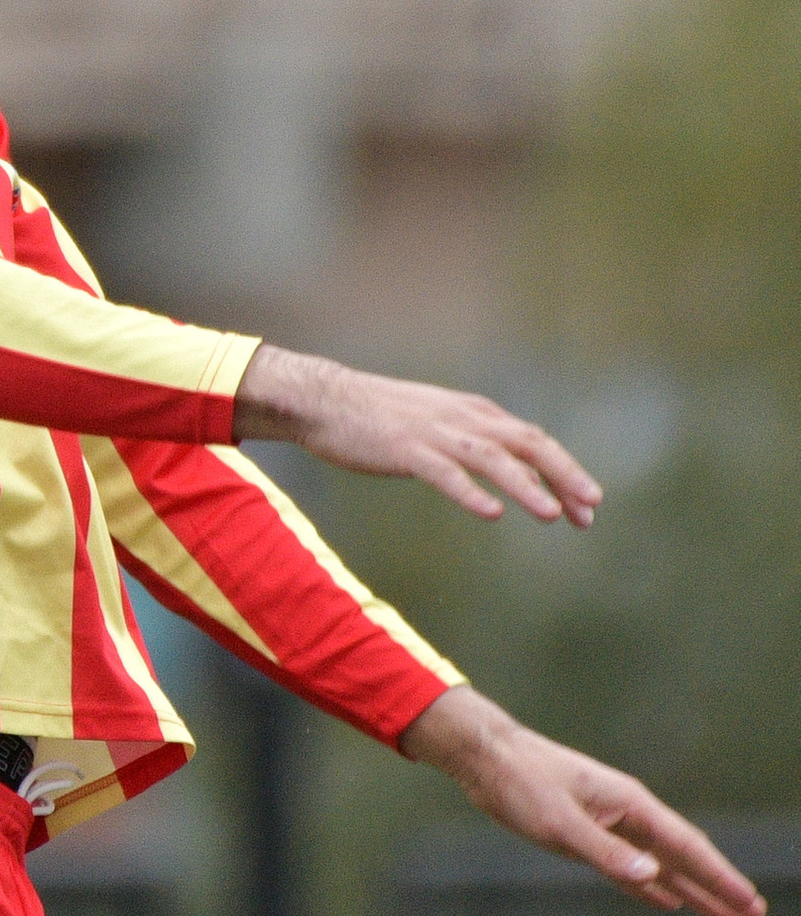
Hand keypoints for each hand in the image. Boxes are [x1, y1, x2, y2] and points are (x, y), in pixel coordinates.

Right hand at [235, 346, 600, 526]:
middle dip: (563, 475)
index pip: (533, 440)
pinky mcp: (404, 449)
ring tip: (552, 515)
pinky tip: (491, 513)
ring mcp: (434, 432)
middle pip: (526, 444)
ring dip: (526, 486)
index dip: (565, 471)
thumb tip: (514, 474)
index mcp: (474, 412)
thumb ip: (475, 444)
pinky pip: (444, 473)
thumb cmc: (379, 417)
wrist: (325, 400)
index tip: (589, 505)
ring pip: (492, 459)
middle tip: (591, 509)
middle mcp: (462, 418)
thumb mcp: (439, 424)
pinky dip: (470, 492)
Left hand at [401, 684, 764, 915]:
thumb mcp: (560, 822)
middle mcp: (628, 813)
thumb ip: (606, 852)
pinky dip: (652, 886)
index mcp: (630, 804)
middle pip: (684, 857)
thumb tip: (655, 877)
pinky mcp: (588, 833)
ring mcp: (610, 823)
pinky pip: (631, 867)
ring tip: (723, 915)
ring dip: (691, 890)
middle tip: (752, 915)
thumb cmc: (522, 783)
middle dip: (717, 886)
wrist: (487, 759)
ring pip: (661, 865)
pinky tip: (668, 900)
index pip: (687, 847)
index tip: (748, 902)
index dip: (719, 877)